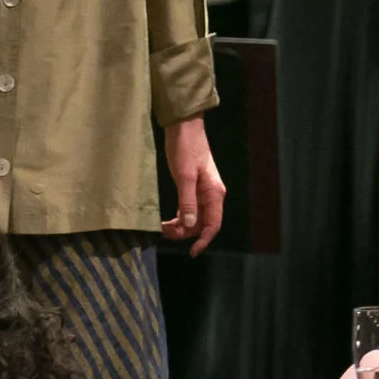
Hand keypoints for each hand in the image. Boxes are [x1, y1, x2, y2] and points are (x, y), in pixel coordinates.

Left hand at [161, 114, 225, 255]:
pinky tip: (167, 220)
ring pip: (195, 218)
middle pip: (203, 224)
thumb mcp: (183, 175)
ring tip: (163, 228)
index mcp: (214, 192)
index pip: (213, 224)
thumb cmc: (185, 147)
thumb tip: (189, 225)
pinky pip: (189, 209)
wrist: (183, 126)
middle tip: (165, 233)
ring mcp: (203, 191)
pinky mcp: (193, 187)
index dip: (203, 240)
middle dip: (186, 233)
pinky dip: (179, 217)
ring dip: (181, 226)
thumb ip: (187, 201)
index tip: (191, 252)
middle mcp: (212, 194)